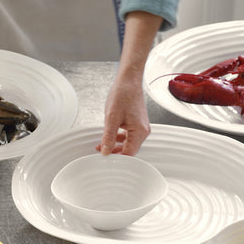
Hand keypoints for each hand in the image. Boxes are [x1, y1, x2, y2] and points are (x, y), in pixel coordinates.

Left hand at [98, 10, 160, 155]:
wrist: (128, 80)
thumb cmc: (123, 94)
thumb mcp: (111, 118)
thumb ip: (108, 137)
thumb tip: (105, 152)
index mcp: (140, 132)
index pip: (129, 154)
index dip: (117, 159)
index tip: (105, 162)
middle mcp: (143, 131)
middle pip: (129, 150)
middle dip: (114, 153)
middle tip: (100, 155)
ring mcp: (140, 127)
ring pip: (127, 144)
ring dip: (114, 146)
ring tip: (101, 147)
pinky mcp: (136, 124)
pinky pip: (127, 136)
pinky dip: (117, 139)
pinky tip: (107, 138)